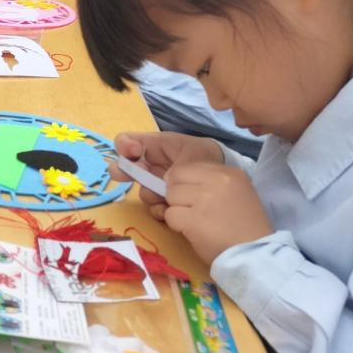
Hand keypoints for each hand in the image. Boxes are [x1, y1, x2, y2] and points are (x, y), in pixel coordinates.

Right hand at [110, 131, 224, 218]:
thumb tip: (163, 181)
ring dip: (150, 194)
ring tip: (163, 198)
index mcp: (162, 147)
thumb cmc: (213, 165)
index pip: (134, 141)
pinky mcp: (169, 206)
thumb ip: (174, 162)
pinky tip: (168, 211)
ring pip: (144, 190)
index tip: (133, 152)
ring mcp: (162, 187)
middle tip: (121, 175)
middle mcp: (158, 166)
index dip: (127, 145)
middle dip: (127, 171)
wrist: (232, 196)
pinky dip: (160, 210)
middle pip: (131, 166)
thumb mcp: (196, 157)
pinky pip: (155, 207)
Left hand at [163, 163, 273, 263]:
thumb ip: (210, 181)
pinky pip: (170, 215)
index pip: (188, 165)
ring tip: (195, 222)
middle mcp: (218, 180)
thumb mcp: (236, 192)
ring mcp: (205, 199)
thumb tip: (172, 177)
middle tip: (192, 210)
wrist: (256, 255)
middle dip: (178, 194)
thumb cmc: (245, 227)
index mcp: (229, 172)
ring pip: (170, 196)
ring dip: (177, 210)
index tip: (193, 197)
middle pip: (176, 177)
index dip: (184, 181)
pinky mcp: (194, 219)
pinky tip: (193, 232)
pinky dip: (176, 225)